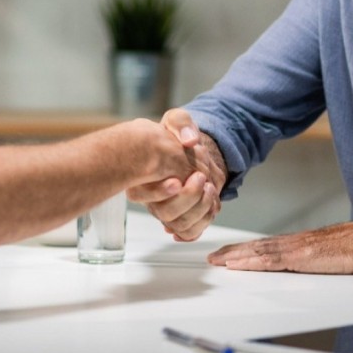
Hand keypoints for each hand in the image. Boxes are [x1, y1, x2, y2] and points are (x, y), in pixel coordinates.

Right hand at [127, 109, 225, 240]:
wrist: (193, 152)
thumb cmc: (179, 136)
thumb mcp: (178, 120)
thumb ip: (181, 124)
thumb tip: (189, 140)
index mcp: (142, 176)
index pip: (140, 193)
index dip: (159, 192)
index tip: (177, 180)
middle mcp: (151, 198)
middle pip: (164, 212)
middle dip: (188, 198)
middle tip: (201, 178)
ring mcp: (166, 210)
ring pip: (179, 224)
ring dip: (199, 209)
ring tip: (210, 188)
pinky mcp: (182, 218)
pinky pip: (190, 232)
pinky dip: (204, 221)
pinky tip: (212, 203)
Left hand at [207, 221, 352, 273]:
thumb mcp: (328, 254)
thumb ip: (313, 259)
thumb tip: (306, 266)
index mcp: (298, 243)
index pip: (264, 245)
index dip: (245, 249)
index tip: (228, 254)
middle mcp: (292, 242)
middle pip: (255, 246)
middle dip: (233, 252)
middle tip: (213, 257)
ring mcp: (295, 248)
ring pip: (257, 251)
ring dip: (235, 256)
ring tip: (217, 261)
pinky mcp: (300, 257)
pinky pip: (269, 260)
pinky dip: (250, 261)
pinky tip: (236, 265)